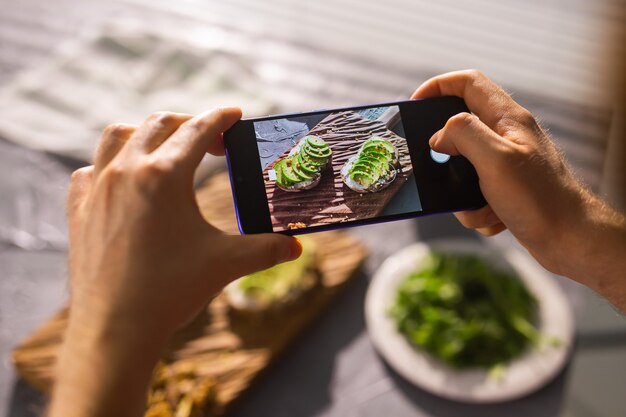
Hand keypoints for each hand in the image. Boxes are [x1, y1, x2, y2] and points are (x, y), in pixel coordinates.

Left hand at [50, 108, 300, 416]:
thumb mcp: (227, 263)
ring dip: (145, 133)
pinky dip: (110, 165)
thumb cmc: (171, 291)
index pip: (198, 129)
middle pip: (159, 124)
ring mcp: (97, 188)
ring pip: (116, 136)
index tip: (234, 114)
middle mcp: (127, 171)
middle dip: (189, 122)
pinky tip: (124, 181)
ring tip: (165, 149)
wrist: (115, 329)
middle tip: (212, 141)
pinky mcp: (79, 209)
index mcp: (165, 175)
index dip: (221, 117)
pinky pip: (90, 170)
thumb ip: (266, 249)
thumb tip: (296, 246)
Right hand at [411, 70, 625, 307]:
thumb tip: (439, 137)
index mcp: (507, 119)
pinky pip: (475, 193)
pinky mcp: (507, 188)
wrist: (570, 240)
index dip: (437, 86)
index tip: (414, 105)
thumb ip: (463, 135)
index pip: (468, 83)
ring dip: (459, 191)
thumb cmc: (540, 199)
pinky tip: (494, 218)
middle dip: (445, 154)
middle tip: (437, 169)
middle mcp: (508, 136)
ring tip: (475, 205)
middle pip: (461, 128)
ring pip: (463, 167)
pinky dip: (476, 209)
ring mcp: (508, 163)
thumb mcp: (495, 158)